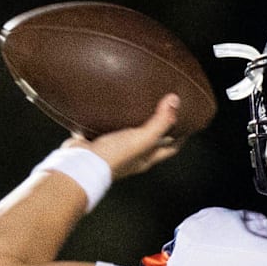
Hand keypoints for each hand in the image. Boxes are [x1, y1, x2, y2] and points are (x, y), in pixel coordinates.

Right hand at [63, 93, 182, 179]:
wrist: (79, 164)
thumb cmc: (113, 157)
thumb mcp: (142, 139)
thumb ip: (159, 122)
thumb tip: (175, 101)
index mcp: (146, 158)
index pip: (170, 148)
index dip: (180, 136)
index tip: (187, 121)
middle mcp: (131, 155)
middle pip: (150, 140)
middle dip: (158, 126)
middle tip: (163, 106)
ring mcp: (113, 149)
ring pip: (127, 133)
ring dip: (133, 121)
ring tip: (137, 102)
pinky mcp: (96, 142)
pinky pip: (104, 127)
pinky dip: (107, 118)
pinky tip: (107, 105)